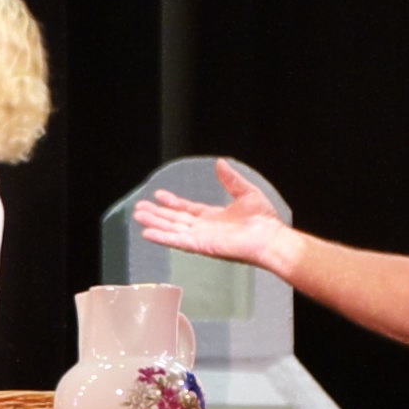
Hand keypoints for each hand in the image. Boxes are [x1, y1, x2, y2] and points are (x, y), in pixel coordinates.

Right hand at [134, 158, 290, 270]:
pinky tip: (148, 233)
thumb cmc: (263, 220)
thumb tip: (220, 162)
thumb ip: (230, 180)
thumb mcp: (245, 192)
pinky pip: (178, 241)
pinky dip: (162, 237)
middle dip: (157, 214)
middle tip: (139, 208)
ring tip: (138, 217)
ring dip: (154, 224)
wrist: (270, 237)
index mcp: (213, 217)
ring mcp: (201, 238)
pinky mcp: (201, 246)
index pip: (187, 209)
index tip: (158, 195)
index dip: (172, 203)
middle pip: (174, 220)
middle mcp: (204, 229)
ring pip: (172, 229)